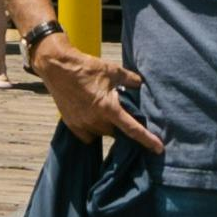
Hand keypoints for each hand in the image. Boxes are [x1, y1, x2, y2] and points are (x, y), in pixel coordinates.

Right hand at [30, 36, 161, 153]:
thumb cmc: (86, 67)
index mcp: (108, 108)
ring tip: (101, 109)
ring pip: (101, 133)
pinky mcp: (71, 124)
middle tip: (117, 110)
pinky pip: (88, 135)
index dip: (147, 139)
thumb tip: (141, 84)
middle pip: (115, 131)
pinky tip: (91, 117)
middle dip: (119, 124)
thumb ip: (130, 80)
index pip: (132, 129)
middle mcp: (96, 120)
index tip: (159, 149)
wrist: (57, 67)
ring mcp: (82, 124)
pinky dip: (92, 129)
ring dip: (105, 125)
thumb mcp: (112, 70)